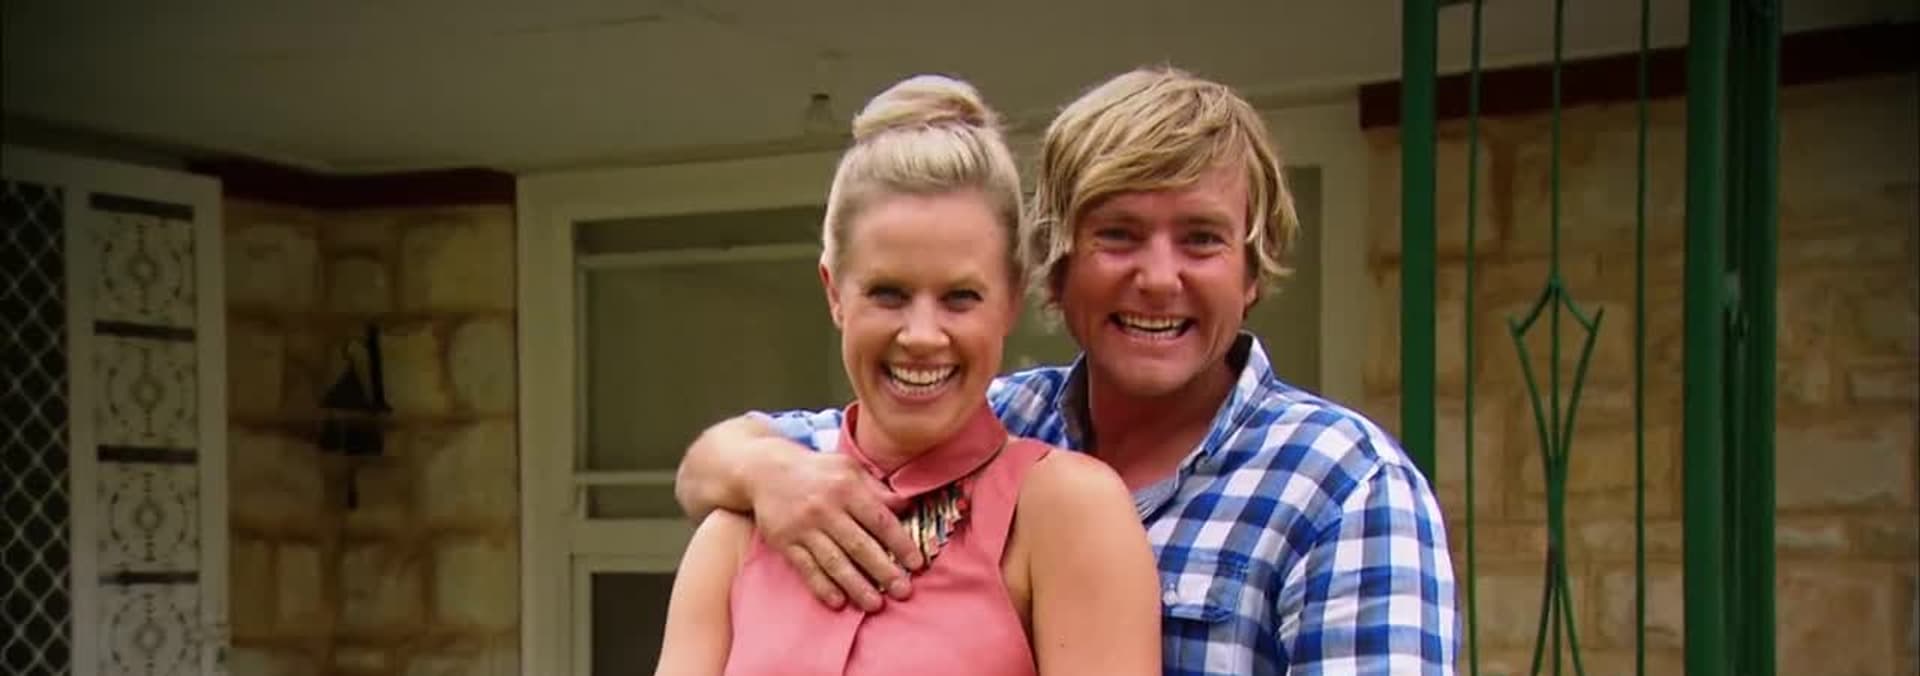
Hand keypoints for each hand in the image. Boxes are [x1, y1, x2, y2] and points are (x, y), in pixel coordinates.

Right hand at [747, 441, 923, 610]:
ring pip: (834, 562)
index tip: (917, 564)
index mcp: (847, 487)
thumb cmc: (817, 471)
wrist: (765, 471)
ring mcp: (804, 527)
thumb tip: (909, 505)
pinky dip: (822, 587)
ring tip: (875, 605)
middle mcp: (826, 508)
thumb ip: (877, 489)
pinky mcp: (785, 542)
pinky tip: (838, 602)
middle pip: (860, 545)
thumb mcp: (849, 468)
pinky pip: (807, 568)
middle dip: (884, 571)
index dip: (900, 543)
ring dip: (856, 586)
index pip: (880, 519)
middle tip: (903, 591)